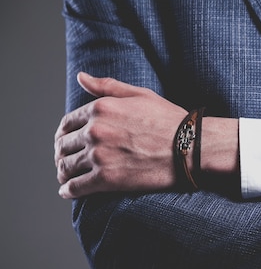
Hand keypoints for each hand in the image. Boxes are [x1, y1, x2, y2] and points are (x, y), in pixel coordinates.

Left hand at [54, 72, 188, 198]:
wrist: (191, 146)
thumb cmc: (171, 120)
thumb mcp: (140, 95)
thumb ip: (107, 86)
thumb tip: (80, 77)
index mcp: (101, 108)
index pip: (68, 123)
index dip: (64, 134)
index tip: (67, 141)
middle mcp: (95, 131)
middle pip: (64, 145)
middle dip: (62, 154)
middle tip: (65, 162)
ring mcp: (100, 155)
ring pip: (67, 167)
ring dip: (63, 173)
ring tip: (66, 178)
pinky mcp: (107, 179)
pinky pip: (77, 187)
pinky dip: (69, 191)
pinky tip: (68, 191)